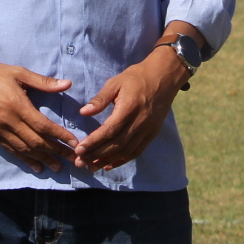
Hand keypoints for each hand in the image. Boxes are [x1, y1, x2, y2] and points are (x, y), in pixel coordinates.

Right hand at [0, 27, 78, 173]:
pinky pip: (11, 151)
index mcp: (17, 105)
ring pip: (24, 150)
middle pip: (37, 142)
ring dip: (43, 159)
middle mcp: (8, 122)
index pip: (43, 126)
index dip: (60, 136)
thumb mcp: (18, 73)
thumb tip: (67, 84)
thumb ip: (43, 82)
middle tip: (73, 159)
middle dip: (57, 151)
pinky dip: (25, 160)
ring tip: (58, 167)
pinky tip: (36, 166)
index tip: (74, 143)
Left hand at [73, 48, 189, 171]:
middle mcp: (140, 121)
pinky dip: (122, 160)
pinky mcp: (153, 133)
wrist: (164, 76)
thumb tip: (83, 112)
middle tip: (79, 162)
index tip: (79, 150)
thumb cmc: (136, 78)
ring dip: (107, 161)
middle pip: (117, 144)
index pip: (109, 130)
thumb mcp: (116, 83)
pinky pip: (137, 151)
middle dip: (96, 155)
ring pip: (126, 151)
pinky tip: (108, 164)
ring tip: (91, 167)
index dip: (93, 142)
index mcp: (129, 107)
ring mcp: (148, 129)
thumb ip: (100, 99)